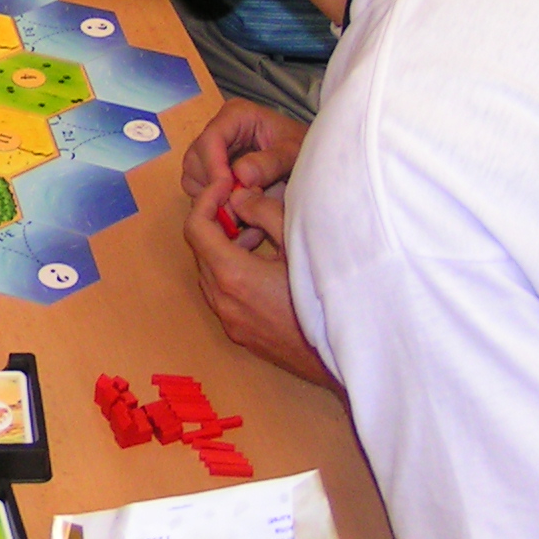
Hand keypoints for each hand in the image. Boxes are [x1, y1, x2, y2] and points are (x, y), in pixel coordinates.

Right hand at [180, 99, 307, 202]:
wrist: (311, 161)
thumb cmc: (303, 150)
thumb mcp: (293, 154)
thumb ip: (270, 163)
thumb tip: (240, 176)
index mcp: (236, 115)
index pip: (211, 139)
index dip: (214, 167)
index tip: (227, 191)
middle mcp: (219, 129)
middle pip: (195, 157)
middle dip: (210, 183)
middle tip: (233, 205)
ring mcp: (214, 149)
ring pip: (193, 174)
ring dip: (209, 194)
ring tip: (237, 207)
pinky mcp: (213, 167)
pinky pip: (200, 185)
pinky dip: (212, 200)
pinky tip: (234, 208)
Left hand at [183, 180, 335, 389]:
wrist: (342, 352)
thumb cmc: (324, 295)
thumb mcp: (298, 243)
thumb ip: (265, 213)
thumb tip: (239, 196)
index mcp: (232, 275)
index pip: (195, 227)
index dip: (206, 199)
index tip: (225, 186)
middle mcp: (222, 300)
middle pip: (200, 249)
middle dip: (216, 221)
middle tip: (242, 206)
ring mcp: (229, 320)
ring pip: (209, 271)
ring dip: (223, 247)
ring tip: (256, 233)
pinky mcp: (239, 332)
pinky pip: (221, 292)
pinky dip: (229, 270)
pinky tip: (260, 263)